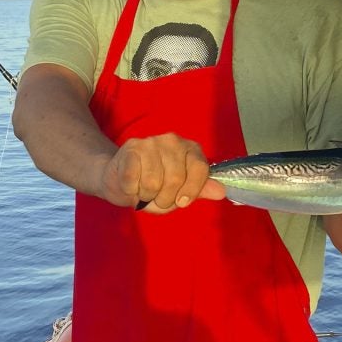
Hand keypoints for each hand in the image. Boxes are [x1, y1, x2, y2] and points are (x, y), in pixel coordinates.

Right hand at [98, 133, 226, 213]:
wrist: (120, 179)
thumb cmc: (154, 187)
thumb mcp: (181, 192)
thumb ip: (200, 190)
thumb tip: (221, 192)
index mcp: (190, 149)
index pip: (200, 168)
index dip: (192, 190)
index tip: (182, 201)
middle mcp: (172, 140)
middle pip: (176, 178)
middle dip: (166, 198)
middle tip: (158, 198)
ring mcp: (150, 142)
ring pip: (153, 181)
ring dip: (147, 195)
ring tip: (144, 190)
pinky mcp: (130, 149)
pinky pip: (134, 180)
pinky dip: (132, 190)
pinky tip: (132, 185)